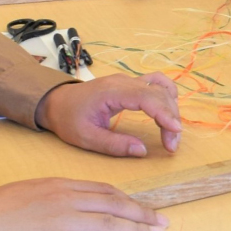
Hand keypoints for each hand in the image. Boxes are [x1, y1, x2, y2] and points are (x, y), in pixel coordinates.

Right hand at [0, 178, 168, 230]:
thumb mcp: (26, 191)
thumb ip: (55, 195)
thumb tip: (79, 203)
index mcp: (58, 184)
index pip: (104, 190)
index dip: (130, 200)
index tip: (146, 208)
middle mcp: (64, 199)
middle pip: (115, 206)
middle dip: (143, 214)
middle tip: (163, 223)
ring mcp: (59, 222)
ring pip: (110, 226)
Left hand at [35, 72, 180, 156]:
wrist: (56, 101)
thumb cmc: (68, 119)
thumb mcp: (86, 138)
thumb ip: (114, 145)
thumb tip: (142, 151)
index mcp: (111, 92)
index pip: (147, 98)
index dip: (165, 114)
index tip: (174, 133)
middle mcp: (123, 81)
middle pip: (159, 93)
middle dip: (171, 118)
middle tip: (171, 145)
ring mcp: (128, 80)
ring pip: (161, 87)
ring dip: (172, 108)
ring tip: (171, 132)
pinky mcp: (130, 84)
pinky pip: (156, 83)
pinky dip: (167, 96)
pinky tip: (169, 112)